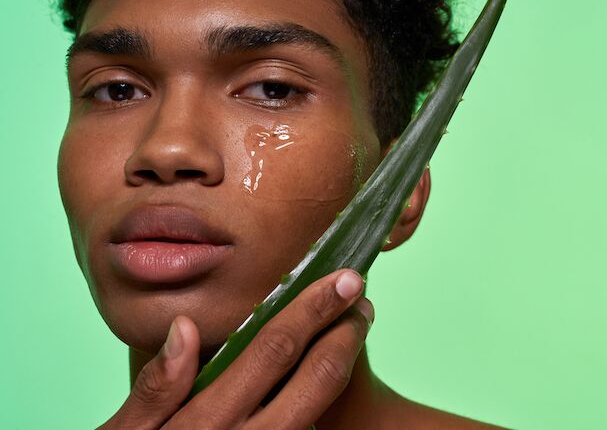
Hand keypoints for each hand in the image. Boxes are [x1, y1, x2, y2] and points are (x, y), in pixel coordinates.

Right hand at [97, 269, 373, 429]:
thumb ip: (155, 388)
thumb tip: (185, 327)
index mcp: (210, 421)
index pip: (272, 351)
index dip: (312, 310)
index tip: (341, 280)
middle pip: (317, 379)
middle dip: (345, 332)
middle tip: (362, 298)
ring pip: (323, 406)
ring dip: (344, 360)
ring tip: (355, 324)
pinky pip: (312, 427)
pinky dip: (327, 392)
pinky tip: (328, 367)